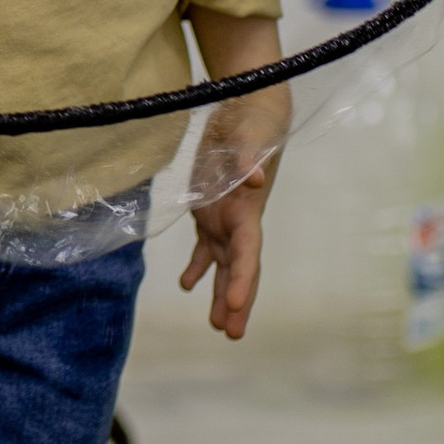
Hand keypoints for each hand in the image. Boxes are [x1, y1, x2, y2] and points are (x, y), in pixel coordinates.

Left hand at [178, 10, 289, 342]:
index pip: (247, 254)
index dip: (243, 281)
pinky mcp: (211, 210)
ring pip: (223, 266)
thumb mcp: (251, 137)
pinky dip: (198, 267)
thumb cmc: (253, 123)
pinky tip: (188, 285)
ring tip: (217, 326)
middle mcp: (240, 221)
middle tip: (231, 334)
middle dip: (237, 303)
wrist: (249, 109)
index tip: (235, 307)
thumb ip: (250, 159)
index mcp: (249, 210)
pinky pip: (205, 247)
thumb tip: (256, 178)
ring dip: (220, 294)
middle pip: (240, 270)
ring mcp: (226, 218)